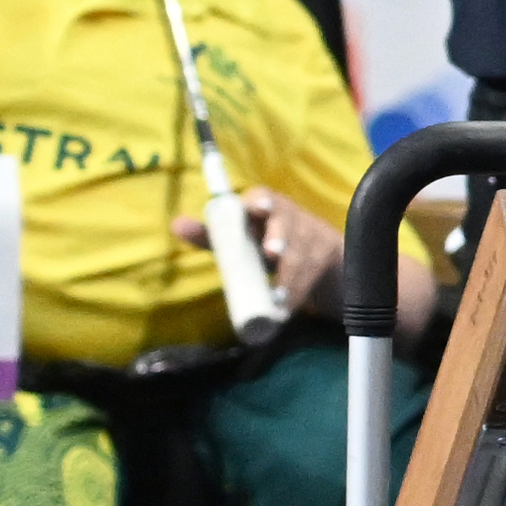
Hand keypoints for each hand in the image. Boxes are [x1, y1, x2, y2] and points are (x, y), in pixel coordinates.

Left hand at [177, 186, 338, 315]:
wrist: (319, 256)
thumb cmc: (267, 241)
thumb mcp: (242, 236)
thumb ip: (211, 234)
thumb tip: (176, 224)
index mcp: (266, 206)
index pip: (264, 197)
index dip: (262, 202)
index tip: (258, 209)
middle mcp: (291, 216)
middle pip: (288, 224)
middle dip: (280, 237)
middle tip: (273, 253)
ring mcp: (313, 235)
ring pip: (302, 254)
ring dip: (290, 275)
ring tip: (279, 298)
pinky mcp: (329, 256)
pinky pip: (313, 274)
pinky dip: (299, 292)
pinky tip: (287, 307)